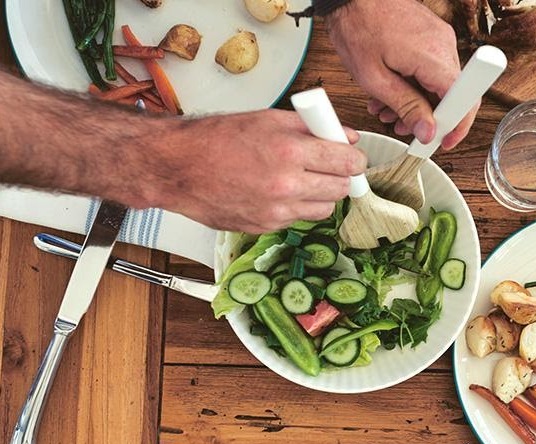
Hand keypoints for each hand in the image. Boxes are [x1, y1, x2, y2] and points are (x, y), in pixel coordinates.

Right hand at [143, 109, 365, 231]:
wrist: (176, 167)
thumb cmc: (215, 139)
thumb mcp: (267, 119)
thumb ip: (312, 127)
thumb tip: (347, 137)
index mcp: (289, 151)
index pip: (348, 162)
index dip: (355, 158)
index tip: (352, 156)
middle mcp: (286, 185)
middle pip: (342, 188)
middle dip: (340, 176)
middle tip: (328, 166)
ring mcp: (276, 211)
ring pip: (324, 208)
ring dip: (320, 194)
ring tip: (301, 178)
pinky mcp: (265, 227)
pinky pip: (297, 219)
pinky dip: (295, 206)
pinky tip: (276, 191)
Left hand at [325, 0, 476, 150]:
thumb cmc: (357, 25)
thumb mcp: (375, 78)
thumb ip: (406, 107)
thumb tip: (428, 132)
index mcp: (433, 57)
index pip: (464, 100)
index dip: (458, 126)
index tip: (445, 141)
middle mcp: (443, 45)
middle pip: (452, 94)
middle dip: (430, 117)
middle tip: (405, 128)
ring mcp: (439, 38)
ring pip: (440, 83)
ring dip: (418, 102)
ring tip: (388, 110)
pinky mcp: (431, 36)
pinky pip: (432, 68)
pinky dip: (416, 84)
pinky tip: (392, 91)